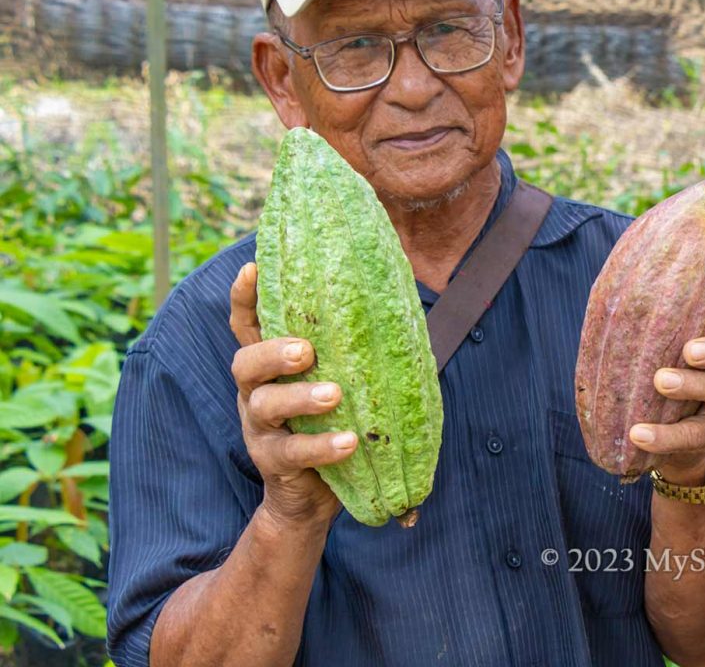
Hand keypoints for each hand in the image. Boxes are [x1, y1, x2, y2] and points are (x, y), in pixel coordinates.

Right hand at [229, 262, 355, 528]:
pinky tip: (349, 442)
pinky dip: (322, 446)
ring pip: (266, 405)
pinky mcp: (274, 463)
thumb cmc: (333, 424)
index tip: (253, 267)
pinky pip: (293, 452)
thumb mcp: (339, 383)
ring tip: (333, 394)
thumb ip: (351, 353)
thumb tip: (398, 311)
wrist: (312, 499)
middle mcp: (256, 393)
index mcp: (271, 367)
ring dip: (299, 397)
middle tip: (305, 349)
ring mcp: (260, 429)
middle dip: (272, 351)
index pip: (247, 325)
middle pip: (245, 362)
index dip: (244, 297)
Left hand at [628, 287, 704, 485]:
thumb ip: (654, 314)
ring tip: (661, 381)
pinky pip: (696, 434)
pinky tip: (639, 433)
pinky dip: (667, 435)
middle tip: (690, 350)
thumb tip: (620, 277)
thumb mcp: (664, 338)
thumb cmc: (662, 363)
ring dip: (693, 385)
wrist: (671, 428)